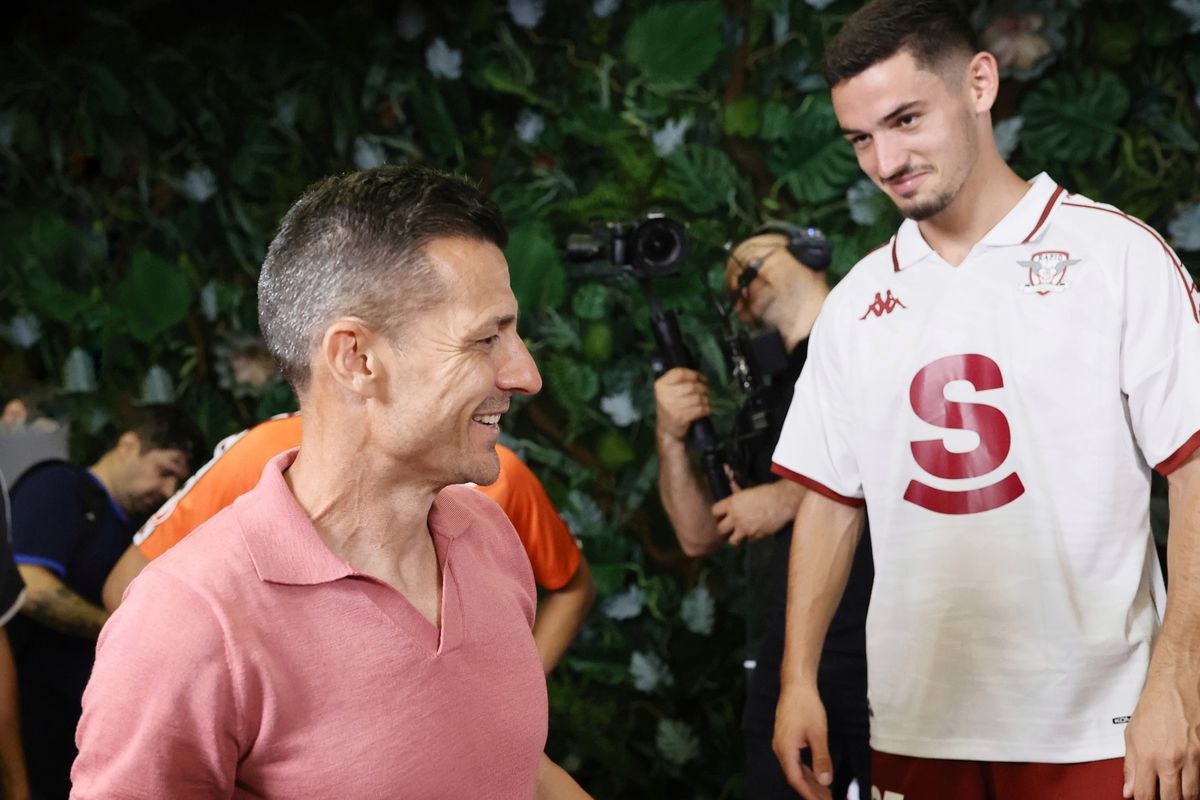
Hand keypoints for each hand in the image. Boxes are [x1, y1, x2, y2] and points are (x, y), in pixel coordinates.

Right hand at [654, 368, 709, 440]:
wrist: (667, 429)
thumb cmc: (671, 406)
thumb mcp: (668, 391)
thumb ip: (679, 381)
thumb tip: (700, 376)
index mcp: (661, 385)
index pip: (679, 373)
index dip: (694, 374)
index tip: (701, 378)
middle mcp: (664, 395)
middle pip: (691, 386)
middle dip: (702, 388)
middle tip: (704, 391)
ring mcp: (672, 407)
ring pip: (698, 397)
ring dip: (705, 399)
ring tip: (704, 400)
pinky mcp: (680, 417)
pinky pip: (700, 409)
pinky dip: (706, 408)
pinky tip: (704, 409)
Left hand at [711, 483, 786, 545]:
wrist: (783, 501)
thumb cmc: (767, 493)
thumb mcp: (748, 491)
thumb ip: (737, 493)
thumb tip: (731, 485)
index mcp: (732, 503)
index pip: (714, 511)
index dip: (718, 513)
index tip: (721, 514)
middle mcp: (736, 517)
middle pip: (720, 529)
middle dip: (724, 528)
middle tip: (729, 526)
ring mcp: (745, 528)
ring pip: (732, 540)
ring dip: (735, 538)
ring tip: (739, 534)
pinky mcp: (756, 536)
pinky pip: (749, 541)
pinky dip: (751, 538)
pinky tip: (754, 531)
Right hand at [773, 681, 833, 799]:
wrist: (796, 684)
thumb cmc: (806, 706)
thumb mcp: (818, 733)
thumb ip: (821, 758)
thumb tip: (825, 780)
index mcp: (785, 750)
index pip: (796, 780)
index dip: (809, 794)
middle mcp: (780, 748)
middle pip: (795, 776)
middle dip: (811, 790)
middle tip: (827, 799)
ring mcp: (782, 743)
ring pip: (795, 768)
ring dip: (810, 780)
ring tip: (824, 791)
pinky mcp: (786, 738)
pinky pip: (795, 760)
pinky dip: (806, 769)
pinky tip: (816, 773)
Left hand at [1123, 665, 1199, 799]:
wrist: (1176, 687)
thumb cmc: (1153, 707)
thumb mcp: (1132, 734)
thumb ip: (1130, 766)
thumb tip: (1129, 791)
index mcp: (1147, 756)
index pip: (1145, 794)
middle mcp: (1170, 760)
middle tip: (1162, 797)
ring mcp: (1191, 758)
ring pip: (1191, 795)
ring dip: (1183, 798)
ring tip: (1176, 794)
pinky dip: (1195, 786)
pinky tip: (1188, 785)